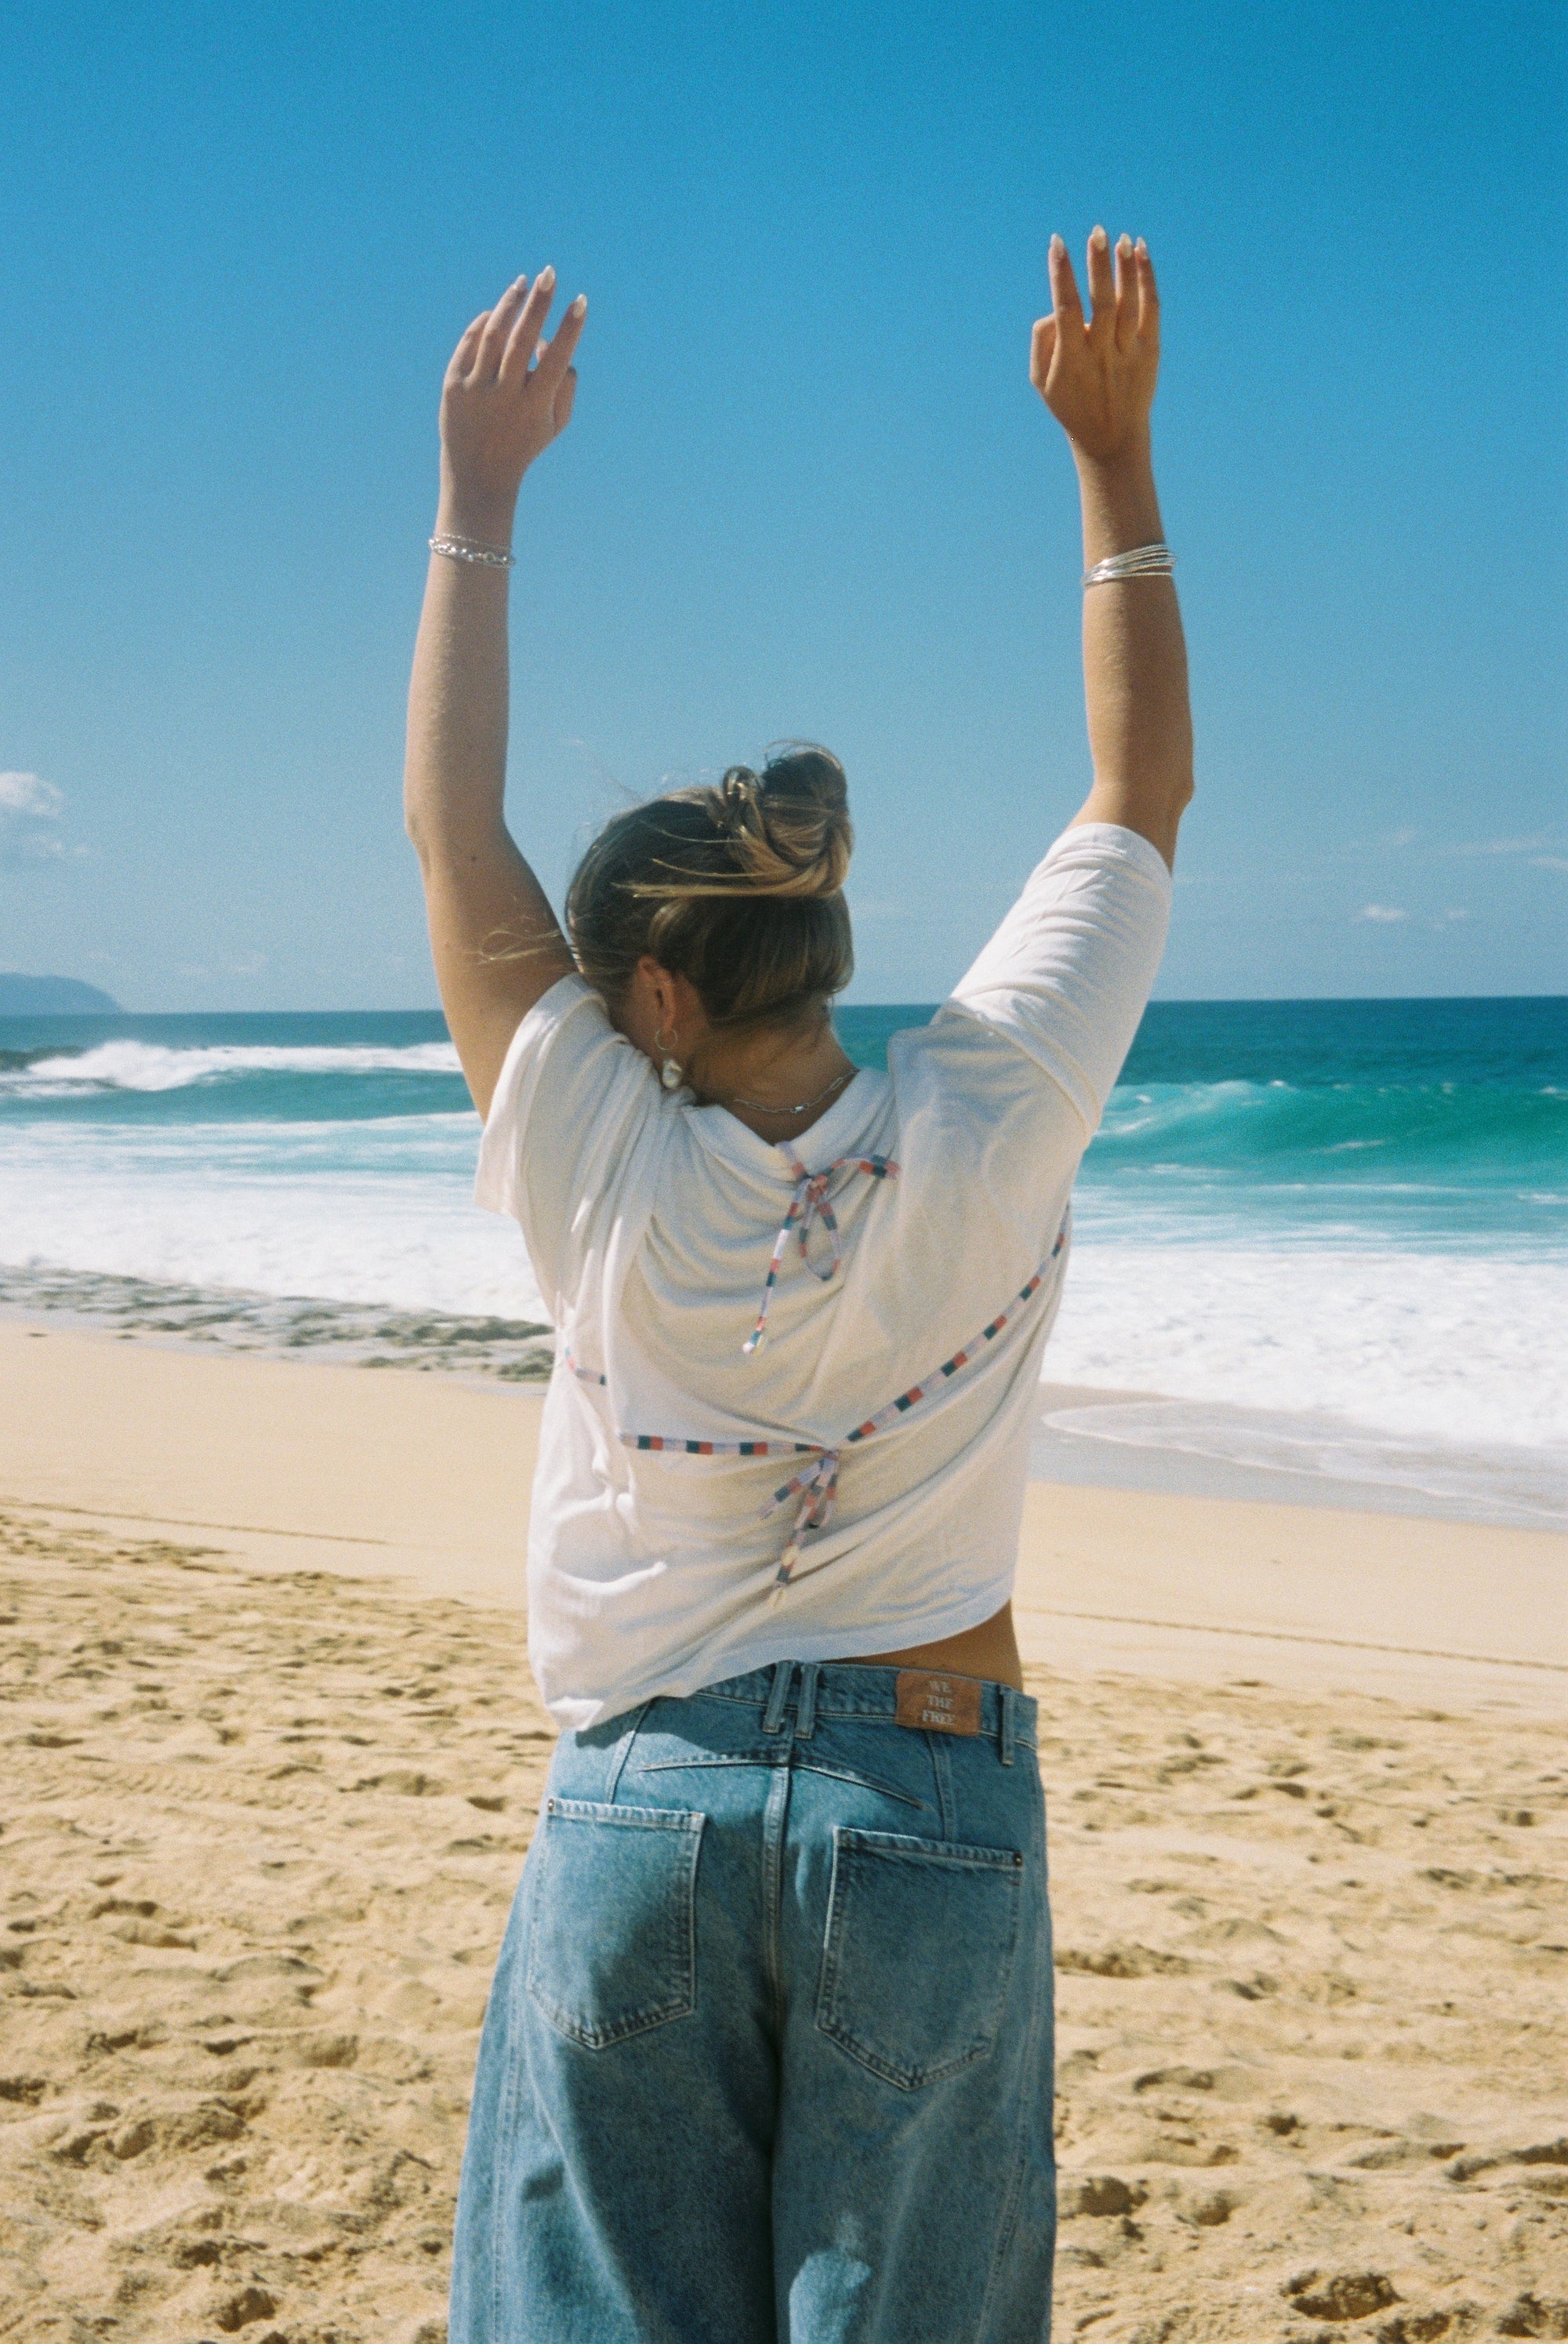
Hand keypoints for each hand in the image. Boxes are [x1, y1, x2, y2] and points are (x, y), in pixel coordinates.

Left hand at [437, 269, 586, 532]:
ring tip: (523, 283)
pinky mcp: (453, 386)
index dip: (570, 329)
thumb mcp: (555, 423)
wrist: (479, 474)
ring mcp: (476, 390)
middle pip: (522, 340)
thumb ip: (565, 385)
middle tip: (549, 272)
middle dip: (539, 304)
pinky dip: (483, 324)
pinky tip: (497, 312)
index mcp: (534, 406)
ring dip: (509, 305)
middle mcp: (505, 396)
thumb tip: (553, 343)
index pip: (556, 359)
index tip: (581, 300)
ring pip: (493, 335)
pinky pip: (470, 344)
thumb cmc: (525, 442)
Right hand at [1030, 228, 1158, 465]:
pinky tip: (1141, 251)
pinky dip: (1147, 279)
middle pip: (1101, 303)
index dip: (1060, 274)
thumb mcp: (1042, 382)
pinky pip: (1151, 309)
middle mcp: (1101, 356)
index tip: (1057, 243)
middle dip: (1098, 266)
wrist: (1111, 441)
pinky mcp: (1150, 352)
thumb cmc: (1071, 404)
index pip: (1065, 310)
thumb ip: (1042, 341)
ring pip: (1129, 304)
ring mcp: (1128, 354)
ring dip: (1125, 268)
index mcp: (1071, 361)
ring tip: (1120, 238)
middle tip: (1096, 232)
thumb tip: (1054, 306)